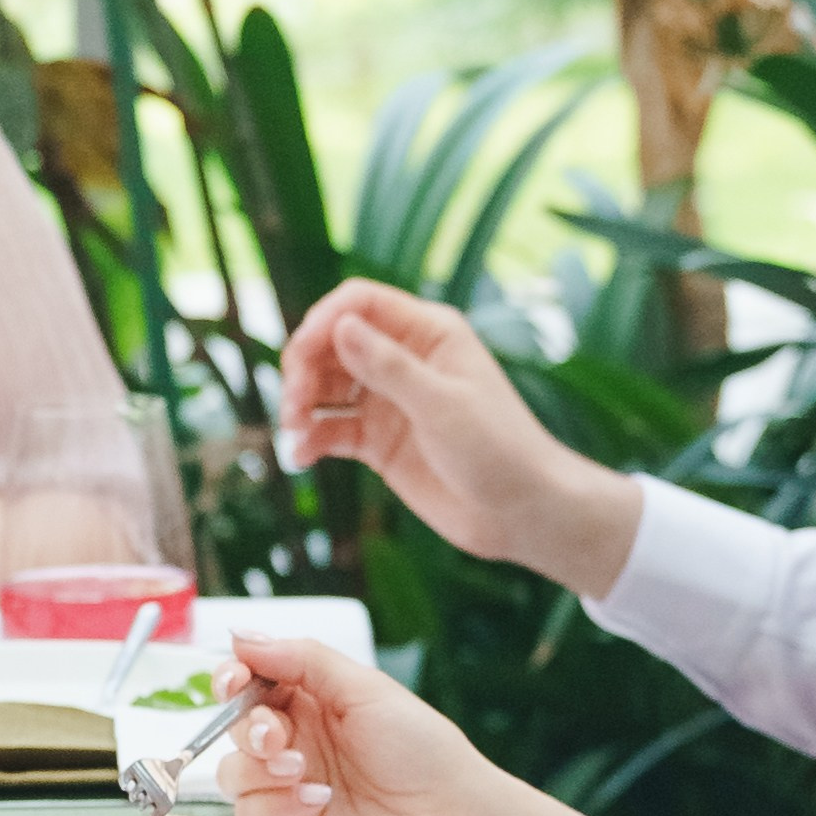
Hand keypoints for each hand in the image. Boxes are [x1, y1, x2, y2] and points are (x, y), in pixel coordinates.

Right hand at [210, 630, 505, 815]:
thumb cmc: (420, 748)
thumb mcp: (365, 690)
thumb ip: (303, 660)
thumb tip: (241, 635)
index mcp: (313, 699)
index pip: (253, 680)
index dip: (233, 677)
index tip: (234, 681)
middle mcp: (295, 740)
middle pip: (234, 725)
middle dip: (248, 727)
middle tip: (276, 737)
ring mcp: (288, 785)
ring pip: (232, 770)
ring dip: (257, 767)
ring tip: (301, 770)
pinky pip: (249, 812)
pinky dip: (274, 803)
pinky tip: (317, 801)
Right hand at [277, 282, 638, 596]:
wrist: (521, 512)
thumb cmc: (499, 449)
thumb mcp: (442, 405)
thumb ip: (388, 367)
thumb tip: (339, 326)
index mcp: (429, 333)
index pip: (359, 303)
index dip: (323, 321)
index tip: (301, 356)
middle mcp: (405, 360)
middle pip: (333, 343)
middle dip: (304, 369)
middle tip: (293, 406)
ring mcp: (390, 401)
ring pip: (326, 386)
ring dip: (300, 403)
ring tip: (294, 433)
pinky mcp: (380, 441)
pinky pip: (331, 429)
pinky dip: (311, 438)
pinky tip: (301, 456)